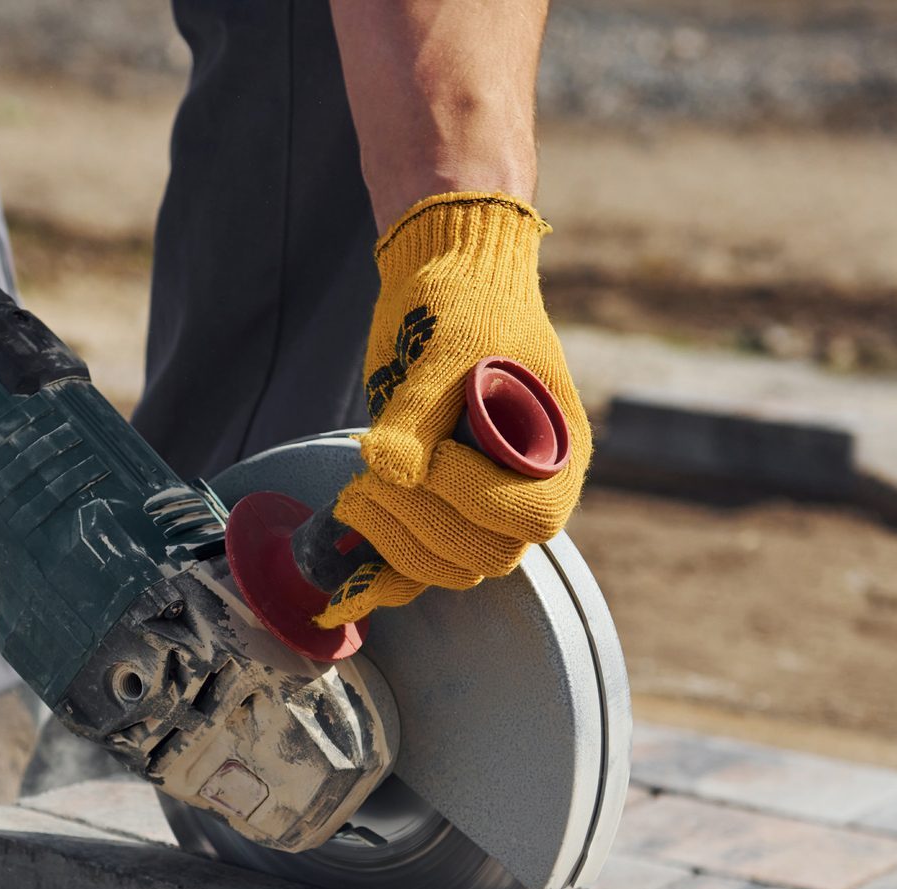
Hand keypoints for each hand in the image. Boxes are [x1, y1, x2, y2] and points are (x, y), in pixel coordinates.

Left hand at [318, 192, 591, 627]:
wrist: (445, 282)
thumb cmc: (465, 304)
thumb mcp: (446, 346)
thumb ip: (419, 410)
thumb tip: (388, 470)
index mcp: (556, 452)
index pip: (534, 515)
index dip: (478, 497)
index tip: (432, 455)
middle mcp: (526, 490)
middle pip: (488, 554)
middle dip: (423, 522)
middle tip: (370, 477)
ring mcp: (479, 507)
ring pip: (450, 568)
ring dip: (395, 542)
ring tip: (354, 492)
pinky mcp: (435, 512)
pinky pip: (417, 568)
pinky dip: (380, 581)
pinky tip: (340, 598)